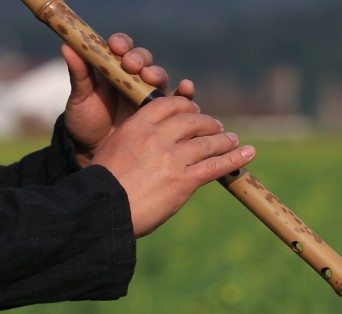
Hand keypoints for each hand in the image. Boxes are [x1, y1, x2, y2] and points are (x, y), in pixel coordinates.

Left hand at [62, 33, 193, 166]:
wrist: (95, 152)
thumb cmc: (85, 122)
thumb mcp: (79, 99)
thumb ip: (79, 74)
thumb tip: (67, 46)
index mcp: (113, 69)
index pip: (122, 48)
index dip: (122, 44)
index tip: (117, 48)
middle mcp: (134, 78)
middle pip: (144, 60)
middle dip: (141, 60)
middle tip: (133, 67)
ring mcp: (149, 94)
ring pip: (160, 77)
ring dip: (159, 74)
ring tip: (153, 80)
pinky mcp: (163, 113)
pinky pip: (178, 100)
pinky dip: (185, 92)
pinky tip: (187, 89)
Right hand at [90, 96, 255, 236]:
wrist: (100, 211)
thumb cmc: (102, 186)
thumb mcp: (112, 150)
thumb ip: (135, 140)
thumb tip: (152, 142)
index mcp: (137, 126)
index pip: (169, 105)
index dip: (185, 106)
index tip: (193, 111)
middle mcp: (157, 137)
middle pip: (192, 121)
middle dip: (207, 123)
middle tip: (215, 127)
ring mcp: (172, 158)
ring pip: (207, 142)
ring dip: (224, 140)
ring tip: (232, 139)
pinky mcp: (184, 180)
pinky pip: (216, 165)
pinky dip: (235, 158)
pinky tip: (248, 153)